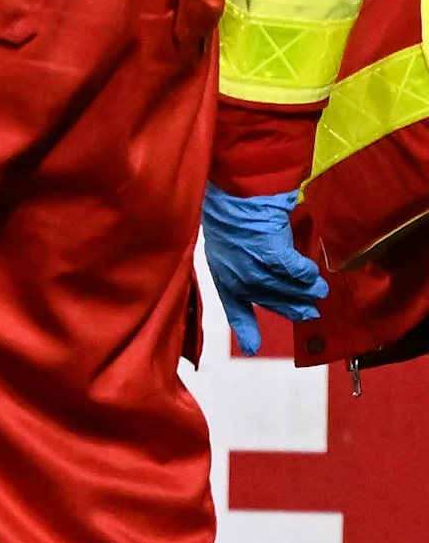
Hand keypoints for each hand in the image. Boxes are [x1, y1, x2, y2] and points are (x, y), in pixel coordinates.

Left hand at [201, 184, 325, 356]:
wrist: (232, 193)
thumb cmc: (229, 215)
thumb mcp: (226, 246)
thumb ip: (242, 265)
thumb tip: (268, 279)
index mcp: (222, 276)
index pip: (233, 309)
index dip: (245, 330)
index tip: (252, 349)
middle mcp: (235, 276)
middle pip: (268, 301)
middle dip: (291, 308)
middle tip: (310, 312)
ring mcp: (251, 265)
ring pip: (283, 287)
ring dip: (304, 292)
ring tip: (320, 292)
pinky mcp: (268, 251)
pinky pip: (293, 269)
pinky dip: (304, 273)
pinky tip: (314, 274)